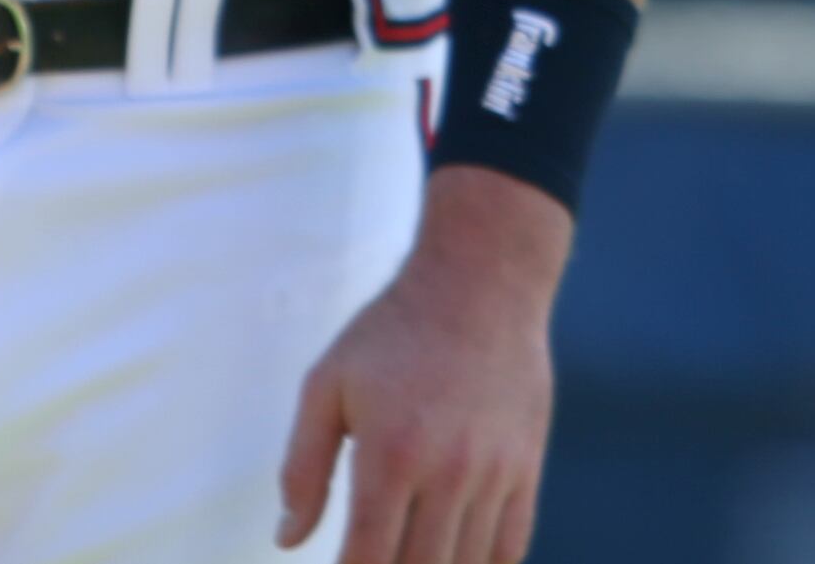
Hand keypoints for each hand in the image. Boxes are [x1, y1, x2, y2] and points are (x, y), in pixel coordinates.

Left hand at [277, 168, 566, 562]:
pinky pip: (511, 546)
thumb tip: (288, 539)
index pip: (366, 559)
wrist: (483, 279)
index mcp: (390, 455)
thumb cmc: (394, 330)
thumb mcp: (328, 384)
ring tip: (410, 555)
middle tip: (372, 557)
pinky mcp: (527, 464)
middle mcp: (447, 471)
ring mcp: (494, 471)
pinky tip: (458, 561)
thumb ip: (302, 467)